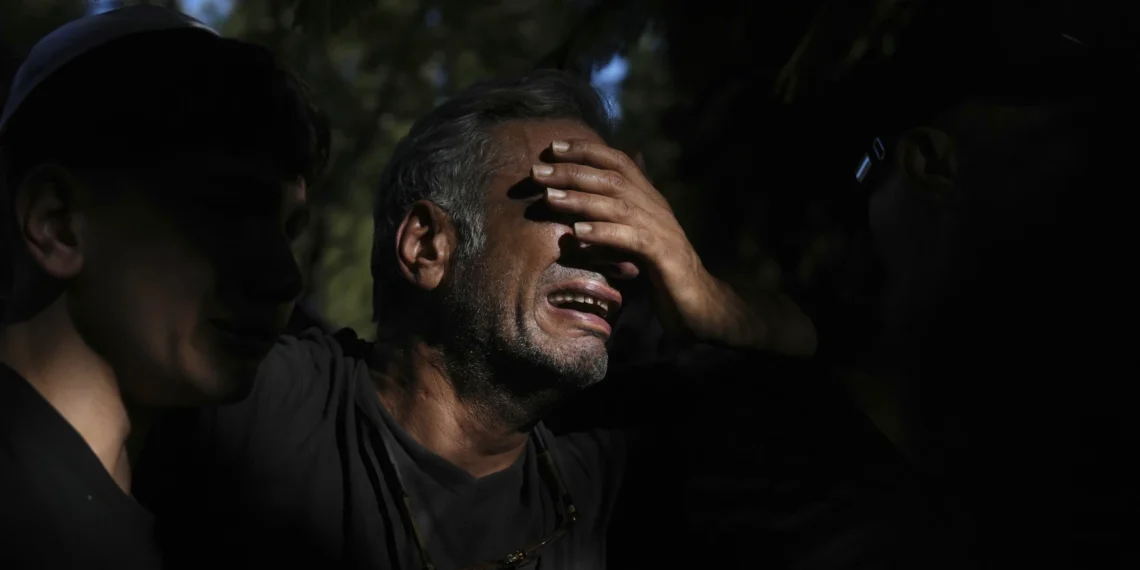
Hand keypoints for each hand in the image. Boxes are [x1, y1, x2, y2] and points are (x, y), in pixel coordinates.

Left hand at [531, 140, 816, 355]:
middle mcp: (657, 207)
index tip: (553, 146)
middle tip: (537, 171)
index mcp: (650, 199)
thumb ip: (618, 217)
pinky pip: (632, 238)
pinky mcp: (665, 256)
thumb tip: (585, 210)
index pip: (619, 162)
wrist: (700, 305)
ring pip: (619, 205)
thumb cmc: (663, 271)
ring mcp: (662, 230)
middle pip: (613, 179)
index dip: (587, 150)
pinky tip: (579, 234)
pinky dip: (604, 233)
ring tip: (549, 198)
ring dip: (582, 199)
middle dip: (573, 172)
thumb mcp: (637, 238)